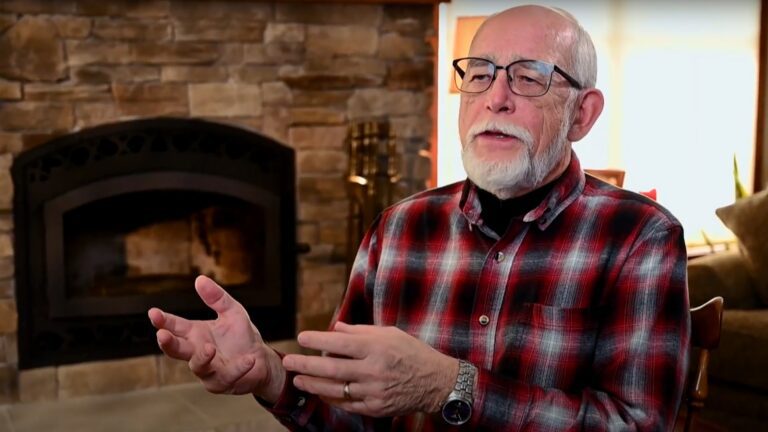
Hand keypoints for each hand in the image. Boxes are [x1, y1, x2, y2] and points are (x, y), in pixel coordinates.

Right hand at [147, 275, 284, 401]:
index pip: (174, 326)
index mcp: (195, 333)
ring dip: (202, 357)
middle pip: (176, 350)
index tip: (153, 313)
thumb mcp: (232, 311)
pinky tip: (248, 360)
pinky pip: (227, 376)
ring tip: (210, 348)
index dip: (163, 321)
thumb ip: (217, 298)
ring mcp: (207, 369)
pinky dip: (238, 368)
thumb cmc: (242, 337)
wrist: (261, 360)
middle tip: (162, 336)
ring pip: (198, 366)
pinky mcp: (222, 382)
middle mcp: (197, 352)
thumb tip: (200, 279)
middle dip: (168, 344)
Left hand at [282, 322, 457, 416]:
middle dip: (305, 365)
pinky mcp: (376, 407)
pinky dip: (331, 398)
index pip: (340, 344)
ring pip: (335, 389)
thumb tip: (334, 329)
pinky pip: (347, 403)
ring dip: (313, 384)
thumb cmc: (412, 352)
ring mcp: (374, 391)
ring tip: (297, 380)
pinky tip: (319, 392)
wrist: (436, 382)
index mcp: (377, 347)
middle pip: (331, 368)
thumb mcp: (390, 333)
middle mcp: (373, 370)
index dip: (317, 341)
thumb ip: (360, 331)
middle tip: (288, 361)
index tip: (301, 337)